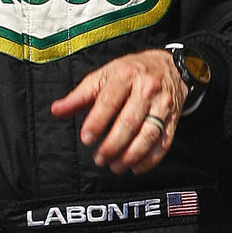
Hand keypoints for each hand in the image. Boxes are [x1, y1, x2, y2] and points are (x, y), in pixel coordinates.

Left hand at [50, 49, 185, 173]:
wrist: (167, 65)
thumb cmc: (131, 71)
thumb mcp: (102, 75)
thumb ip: (79, 96)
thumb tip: (57, 110)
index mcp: (126, 75)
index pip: (109, 102)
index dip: (97, 123)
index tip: (86, 139)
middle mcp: (147, 89)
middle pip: (129, 122)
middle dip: (112, 145)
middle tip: (99, 158)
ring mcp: (163, 105)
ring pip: (148, 135)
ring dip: (130, 156)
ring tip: (115, 166)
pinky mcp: (173, 118)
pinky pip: (164, 142)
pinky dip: (150, 159)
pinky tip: (136, 167)